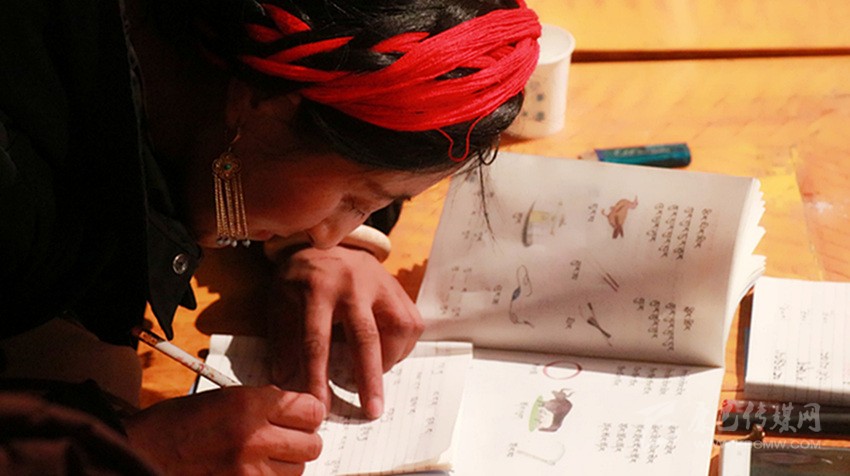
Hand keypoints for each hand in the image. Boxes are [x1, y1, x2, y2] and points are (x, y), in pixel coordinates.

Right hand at [124, 386, 323, 474]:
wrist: (139, 456)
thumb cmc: (175, 426)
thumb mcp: (222, 398)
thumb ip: (263, 403)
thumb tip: (298, 410)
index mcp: (248, 405)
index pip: (311, 410)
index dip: (308, 414)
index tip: (301, 418)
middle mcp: (253, 438)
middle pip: (312, 444)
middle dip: (301, 441)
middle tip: (283, 439)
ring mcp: (248, 472)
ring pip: (298, 470)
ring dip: (286, 464)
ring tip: (261, 458)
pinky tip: (252, 472)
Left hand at [267, 246, 423, 418]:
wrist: (324, 241)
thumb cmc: (299, 278)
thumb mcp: (279, 303)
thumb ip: (283, 341)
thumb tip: (285, 383)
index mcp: (316, 289)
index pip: (317, 340)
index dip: (318, 376)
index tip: (320, 407)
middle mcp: (352, 285)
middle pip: (365, 336)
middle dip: (369, 378)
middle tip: (372, 411)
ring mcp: (379, 284)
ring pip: (398, 327)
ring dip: (390, 359)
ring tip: (376, 375)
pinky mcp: (397, 286)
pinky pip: (412, 322)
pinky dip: (404, 345)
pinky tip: (389, 354)